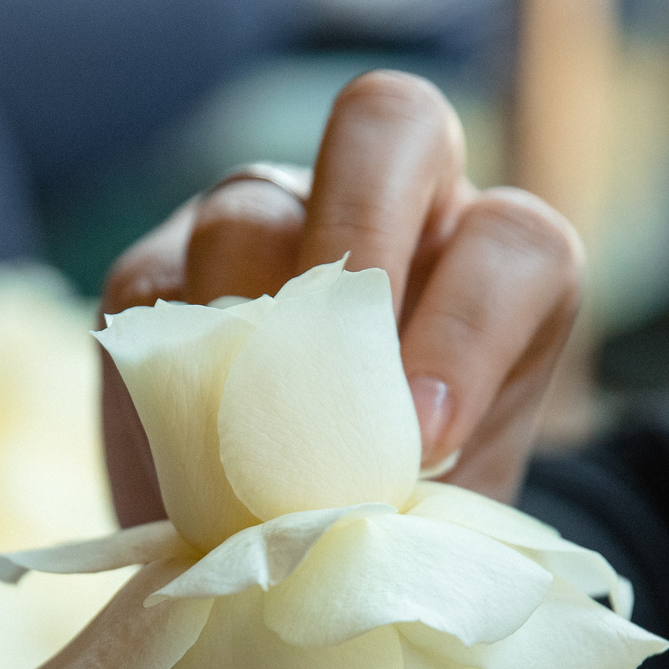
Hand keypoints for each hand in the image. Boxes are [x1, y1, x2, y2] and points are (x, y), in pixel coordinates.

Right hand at [100, 72, 582, 518]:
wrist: (306, 543)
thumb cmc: (399, 523)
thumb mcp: (436, 516)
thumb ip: (421, 494)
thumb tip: (356, 512)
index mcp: (490, 262)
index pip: (513, 243)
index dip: (472, 331)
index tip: (428, 443)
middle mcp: (390, 204)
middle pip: (389, 126)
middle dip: (361, 235)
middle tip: (331, 375)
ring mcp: (266, 219)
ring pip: (248, 211)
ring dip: (248, 330)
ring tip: (248, 444)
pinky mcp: (161, 272)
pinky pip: (155, 291)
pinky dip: (171, 374)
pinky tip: (190, 451)